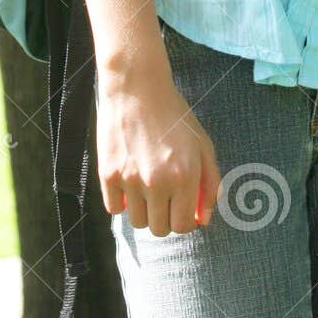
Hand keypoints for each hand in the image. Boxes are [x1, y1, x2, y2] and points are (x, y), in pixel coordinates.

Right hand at [97, 59, 220, 237]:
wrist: (137, 89)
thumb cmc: (174, 116)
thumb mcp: (203, 145)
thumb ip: (210, 184)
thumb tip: (203, 220)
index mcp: (185, 176)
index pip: (183, 225)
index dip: (183, 220)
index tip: (180, 208)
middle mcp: (158, 182)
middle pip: (159, 229)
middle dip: (164, 217)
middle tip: (163, 197)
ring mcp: (131, 180)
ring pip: (136, 222)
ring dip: (143, 211)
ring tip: (145, 187)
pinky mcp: (108, 174)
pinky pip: (114, 208)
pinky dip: (121, 201)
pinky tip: (128, 181)